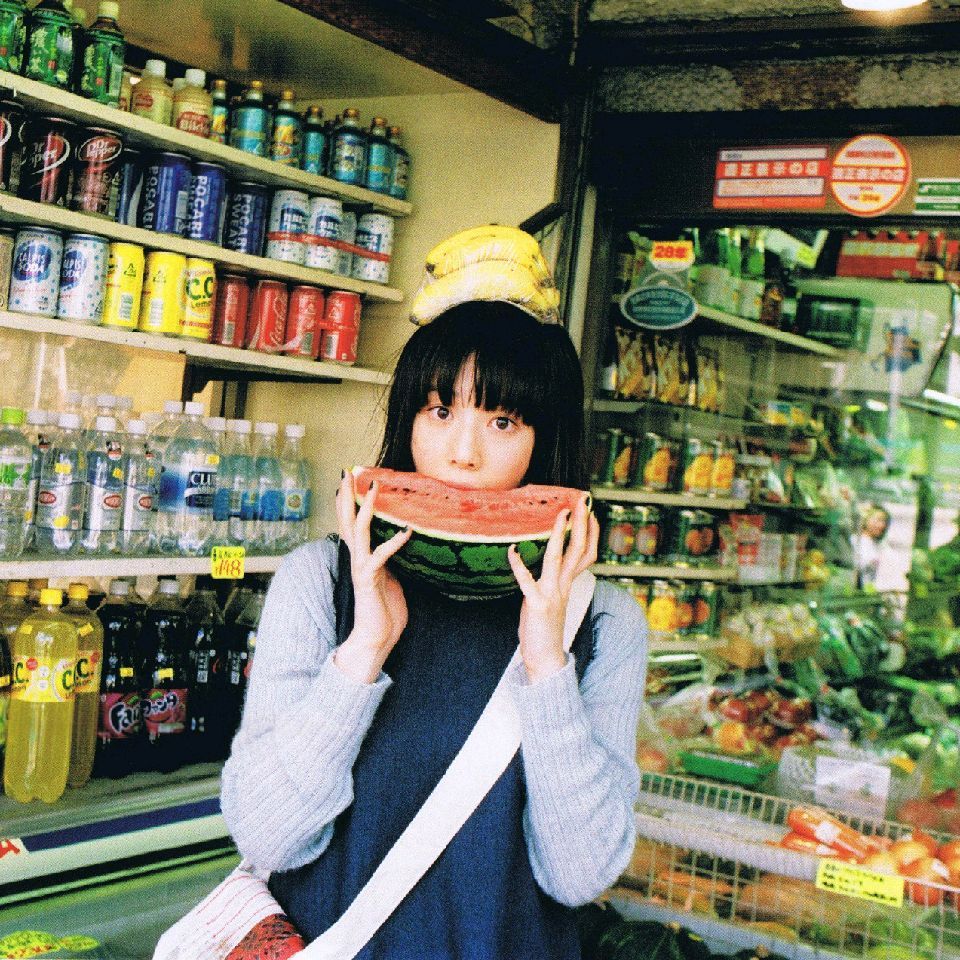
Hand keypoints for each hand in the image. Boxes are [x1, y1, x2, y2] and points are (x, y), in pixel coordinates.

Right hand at [334, 471, 411, 683]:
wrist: (376, 639)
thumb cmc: (386, 612)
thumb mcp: (393, 579)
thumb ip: (392, 561)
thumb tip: (401, 544)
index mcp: (363, 557)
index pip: (352, 523)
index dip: (350, 501)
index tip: (353, 479)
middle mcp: (358, 559)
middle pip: (348, 520)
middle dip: (347, 495)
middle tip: (348, 471)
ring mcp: (362, 568)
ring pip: (359, 531)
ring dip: (366, 508)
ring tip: (372, 487)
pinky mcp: (369, 580)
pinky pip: (380, 556)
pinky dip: (394, 543)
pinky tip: (407, 531)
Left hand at [507, 493, 598, 683]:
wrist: (545, 660)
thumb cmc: (545, 629)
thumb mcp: (553, 599)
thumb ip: (555, 581)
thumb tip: (553, 564)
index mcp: (568, 585)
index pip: (586, 554)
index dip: (591, 533)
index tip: (591, 513)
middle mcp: (564, 587)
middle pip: (578, 550)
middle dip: (581, 525)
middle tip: (582, 502)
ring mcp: (552, 595)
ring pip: (559, 559)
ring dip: (559, 535)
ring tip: (561, 515)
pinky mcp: (537, 605)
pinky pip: (527, 581)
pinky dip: (519, 565)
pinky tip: (511, 550)